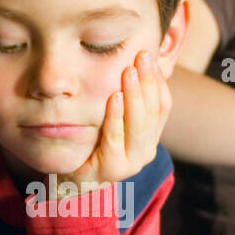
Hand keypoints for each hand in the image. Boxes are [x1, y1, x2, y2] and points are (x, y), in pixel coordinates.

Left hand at [58, 51, 169, 189]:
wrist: (72, 178)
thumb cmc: (92, 143)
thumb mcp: (113, 118)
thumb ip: (127, 98)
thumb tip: (138, 61)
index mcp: (150, 136)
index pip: (162, 106)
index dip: (158, 81)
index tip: (149, 56)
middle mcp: (146, 151)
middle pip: (152, 112)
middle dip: (147, 82)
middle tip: (141, 57)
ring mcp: (132, 163)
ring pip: (138, 125)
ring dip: (134, 96)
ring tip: (129, 72)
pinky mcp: (113, 170)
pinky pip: (116, 139)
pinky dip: (116, 117)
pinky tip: (113, 98)